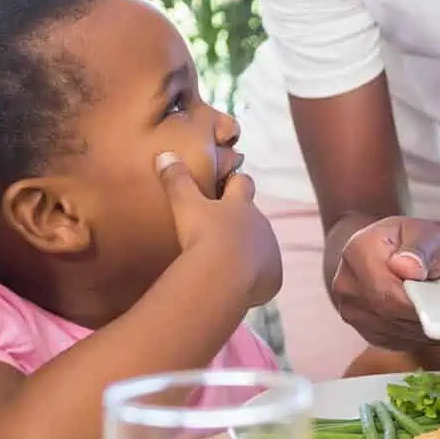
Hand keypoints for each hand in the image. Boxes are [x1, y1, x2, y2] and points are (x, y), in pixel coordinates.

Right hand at [157, 154, 282, 306]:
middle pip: (254, 216)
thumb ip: (176, 181)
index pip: (242, 183)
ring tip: (230, 261)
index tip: (228, 183)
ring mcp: (270, 251)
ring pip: (263, 245)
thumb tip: (165, 154)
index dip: (236, 182)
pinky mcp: (274, 276)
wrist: (225, 276)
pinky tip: (240, 284)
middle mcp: (260, 224)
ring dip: (250, 250)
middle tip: (224, 228)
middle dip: (243, 220)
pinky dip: (256, 277)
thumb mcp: (186, 205)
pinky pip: (268, 275)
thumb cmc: (204, 235)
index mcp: (241, 204)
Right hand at [326, 214, 439, 351]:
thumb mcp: (424, 231)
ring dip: (427, 331)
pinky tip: (436, 324)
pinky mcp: (365, 331)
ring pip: (397, 333)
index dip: (419, 306)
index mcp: (358, 253)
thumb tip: (409, 268)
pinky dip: (421, 337)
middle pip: (391, 316)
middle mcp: (347, 285)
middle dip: (428, 319)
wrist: (392, 249)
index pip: (386, 292)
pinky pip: (397, 342)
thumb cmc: (413, 238)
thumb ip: (419, 248)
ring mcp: (352, 312)